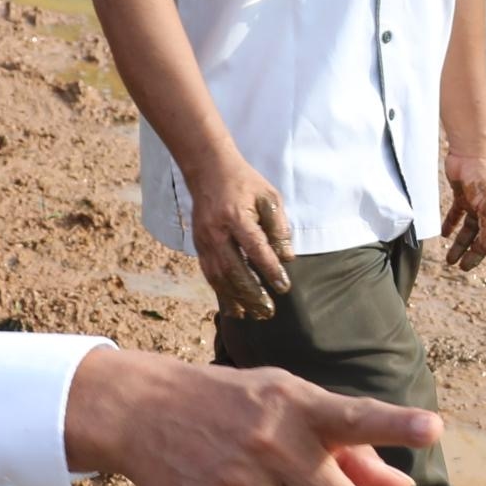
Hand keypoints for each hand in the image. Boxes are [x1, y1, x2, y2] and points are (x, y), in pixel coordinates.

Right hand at [63, 347, 439, 485]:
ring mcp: (240, 482)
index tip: (431, 427)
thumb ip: (350, 446)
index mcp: (300, 406)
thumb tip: (403, 485)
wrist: (144, 411)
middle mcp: (273, 441)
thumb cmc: (234, 408)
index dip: (397, 425)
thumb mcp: (289, 404)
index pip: (357, 417)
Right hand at [185, 151, 294, 317]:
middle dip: (251, 293)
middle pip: (234, 269)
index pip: (255, 249)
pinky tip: (234, 307)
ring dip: (236, 298)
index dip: (269, 270)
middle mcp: (216, 231)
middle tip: (268, 311)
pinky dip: (222, 293)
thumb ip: (278, 228)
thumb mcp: (269, 197)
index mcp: (236, 216)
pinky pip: (210, 274)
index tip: (284, 287)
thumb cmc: (245, 183)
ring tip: (252, 315)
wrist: (208, 170)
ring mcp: (204, 240)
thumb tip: (287, 259)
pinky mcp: (199, 246)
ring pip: (219, 276)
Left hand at [441, 145, 485, 271]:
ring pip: (469, 230)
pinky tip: (444, 236)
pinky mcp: (462, 196)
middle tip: (463, 268)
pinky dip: (451, 225)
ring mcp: (476, 203)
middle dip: (475, 255)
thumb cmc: (485, 175)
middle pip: (484, 238)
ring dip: (460, 245)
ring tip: (449, 260)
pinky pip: (457, 215)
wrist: (470, 150)